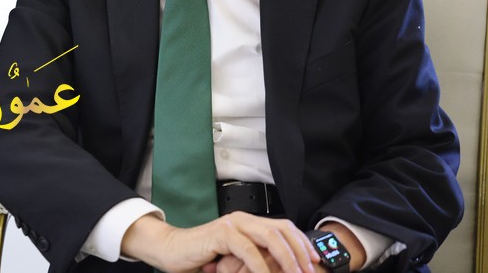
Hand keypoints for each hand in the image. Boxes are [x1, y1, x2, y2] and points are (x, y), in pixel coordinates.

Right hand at [122, 213, 318, 272]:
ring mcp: (232, 225)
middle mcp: (242, 219)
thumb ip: (255, 258)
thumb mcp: (235, 259)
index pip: (284, 227)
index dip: (302, 243)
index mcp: (248, 223)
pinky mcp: (221, 234)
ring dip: (287, 259)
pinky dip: (261, 266)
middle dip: (300, 251)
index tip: (315, 261)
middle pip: (281, 229)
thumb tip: (283, 268)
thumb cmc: (202, 258)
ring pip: (270, 237)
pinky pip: (248, 250)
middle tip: (309, 271)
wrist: (171, 252)